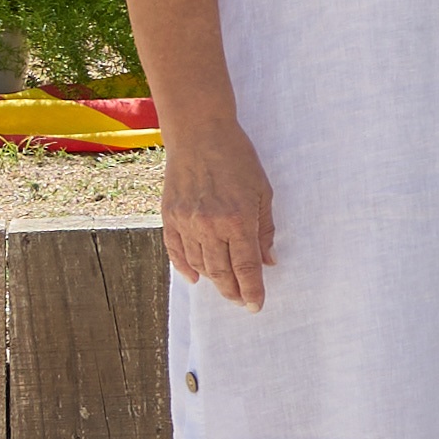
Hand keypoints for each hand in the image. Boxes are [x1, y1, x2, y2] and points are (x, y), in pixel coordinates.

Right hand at [163, 117, 276, 306]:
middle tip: (241, 300)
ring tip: (225, 286)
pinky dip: (185, 267)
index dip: (252, 290)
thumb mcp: (262, 191)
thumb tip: (269, 260)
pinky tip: (195, 278)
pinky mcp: (169, 216)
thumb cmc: (238, 158)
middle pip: (221, 272)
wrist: (199, 132)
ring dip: (213, 280)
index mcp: (238, 219)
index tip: (256, 305)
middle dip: (233, 291)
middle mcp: (210, 226)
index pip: (246, 267)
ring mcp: (186, 222)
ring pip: (199, 264)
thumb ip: (265, 228)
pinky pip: (176, 250)